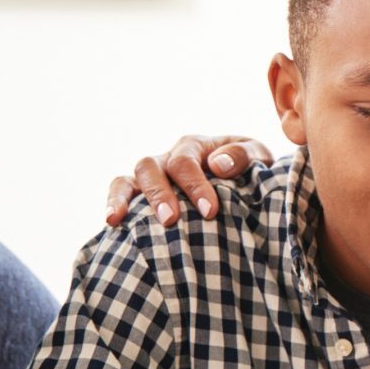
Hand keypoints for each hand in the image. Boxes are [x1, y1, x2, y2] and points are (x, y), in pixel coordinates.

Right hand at [104, 134, 273, 226]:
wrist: (247, 184)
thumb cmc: (251, 170)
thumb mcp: (258, 158)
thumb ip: (244, 156)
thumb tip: (218, 165)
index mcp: (196, 147)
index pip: (186, 162)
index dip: (195, 185)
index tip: (209, 211)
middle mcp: (169, 158)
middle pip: (151, 167)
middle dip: (160, 193)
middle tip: (171, 219)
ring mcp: (154, 175)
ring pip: (131, 177)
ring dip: (126, 198)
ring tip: (122, 219)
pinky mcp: (143, 193)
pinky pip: (121, 191)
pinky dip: (113, 202)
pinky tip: (111, 221)